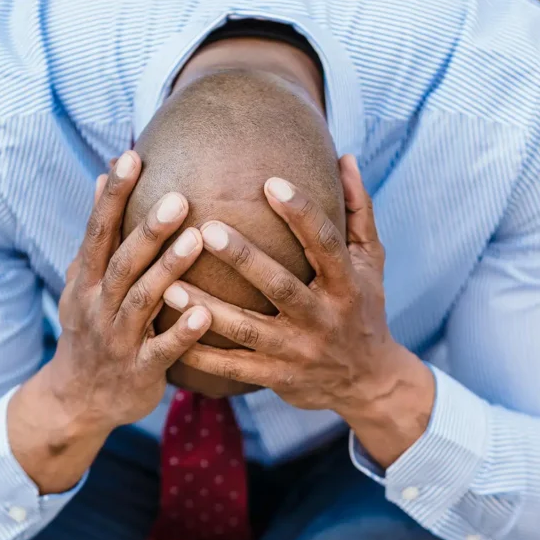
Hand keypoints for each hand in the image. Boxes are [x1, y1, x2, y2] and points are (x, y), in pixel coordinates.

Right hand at [9, 151, 210, 491]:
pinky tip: (205, 313)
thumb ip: (98, 235)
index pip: (97, 231)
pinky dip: (181, 333)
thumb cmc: (91, 329)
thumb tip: (102, 176)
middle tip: (179, 197)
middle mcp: (96, 307)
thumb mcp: (82, 283)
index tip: (131, 158)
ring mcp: (117, 340)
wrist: (76, 401)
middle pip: (122, 263)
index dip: (112, 196)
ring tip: (196, 242)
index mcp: (84, 281)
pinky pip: (162, 351)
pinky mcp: (139, 371)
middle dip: (148, 230)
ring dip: (168, 271)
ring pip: (142, 302)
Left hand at [162, 155, 434, 464]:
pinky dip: (202, 354)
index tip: (271, 182)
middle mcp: (323, 318)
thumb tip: (345, 158)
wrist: (368, 382)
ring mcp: (298, 352)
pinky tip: (169, 334)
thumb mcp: (371, 262)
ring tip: (169, 286)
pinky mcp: (278, 378)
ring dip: (207, 310)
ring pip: (247, 331)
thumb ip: (358, 211)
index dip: (301, 214)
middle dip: (243, 260)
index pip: (324, 244)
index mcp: (346, 284)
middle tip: (204, 230)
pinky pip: (234, 367)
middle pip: (280, 287)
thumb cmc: (364, 309)